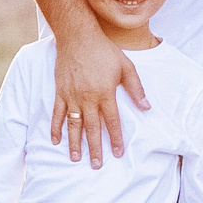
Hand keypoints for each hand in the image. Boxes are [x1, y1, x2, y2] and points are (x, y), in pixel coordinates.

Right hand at [49, 13, 146, 166]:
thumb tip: (146, 108)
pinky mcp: (60, 92)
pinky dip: (55, 128)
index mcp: (105, 94)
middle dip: (95, 149)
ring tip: (76, 158)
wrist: (78, 37)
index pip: (112, 122)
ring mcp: (72, 97)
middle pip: (93, 129)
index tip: (118, 153)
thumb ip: (136, 89)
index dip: (116, 139)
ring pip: (74, 125)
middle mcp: (88, 99)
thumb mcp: (126, 67)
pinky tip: (55, 141)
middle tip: (96, 165)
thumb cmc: (104, 51)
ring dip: (75, 143)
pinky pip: (57, 114)